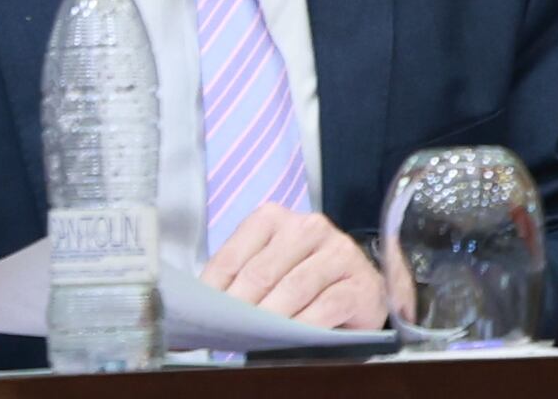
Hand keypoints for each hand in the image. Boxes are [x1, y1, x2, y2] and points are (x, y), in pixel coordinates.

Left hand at [204, 204, 388, 329]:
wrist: (356, 290)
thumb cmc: (302, 281)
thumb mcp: (266, 272)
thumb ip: (237, 281)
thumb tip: (198, 309)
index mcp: (275, 219)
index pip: (233, 257)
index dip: (211, 293)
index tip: (198, 319)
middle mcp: (309, 227)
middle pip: (262, 273)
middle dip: (238, 310)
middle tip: (224, 334)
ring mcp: (339, 252)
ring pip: (293, 288)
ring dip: (269, 319)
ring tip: (252, 338)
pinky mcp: (359, 282)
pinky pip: (326, 306)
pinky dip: (303, 326)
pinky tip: (290, 337)